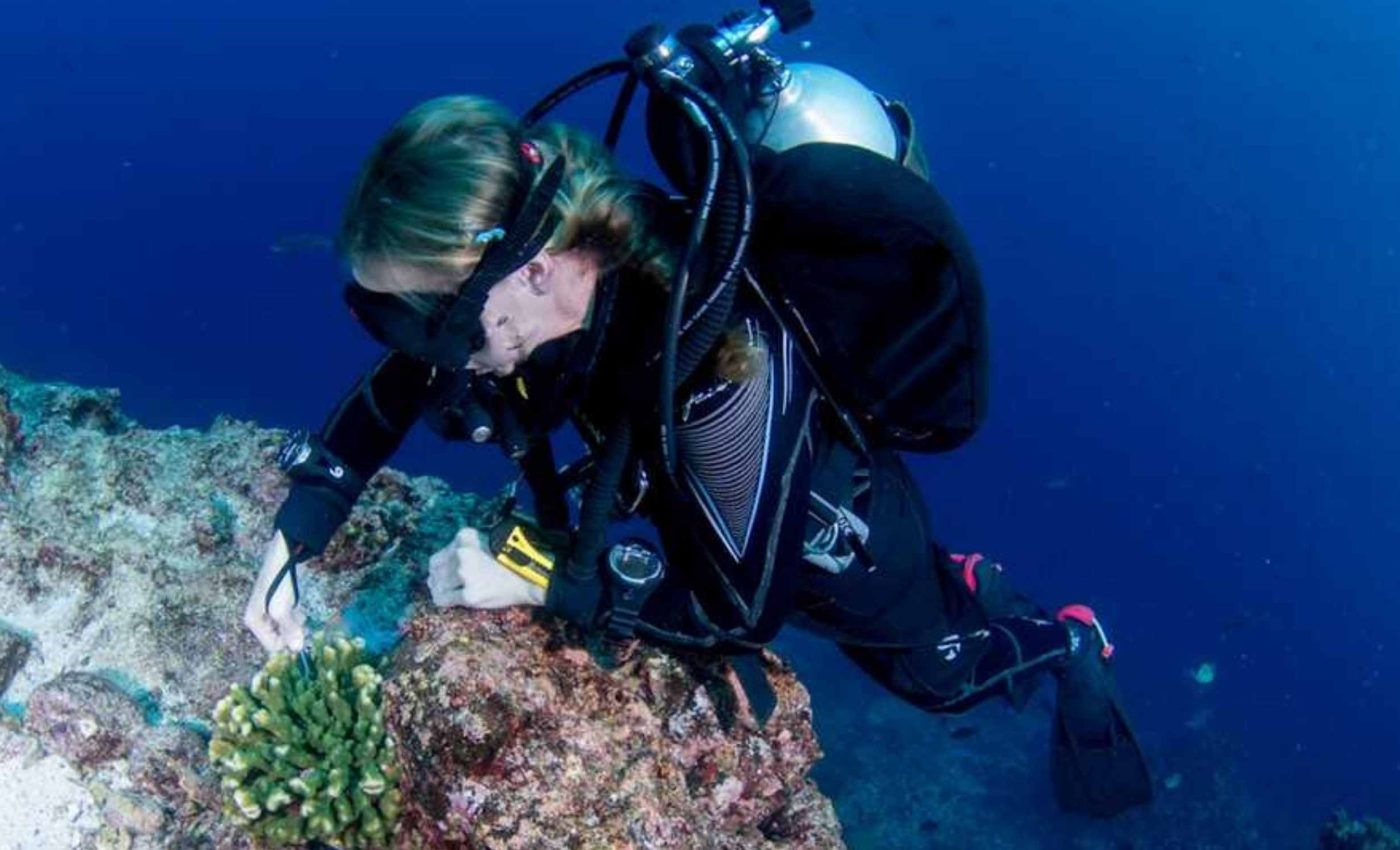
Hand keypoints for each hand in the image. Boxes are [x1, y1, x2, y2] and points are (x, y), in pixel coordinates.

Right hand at [243, 531, 307, 653]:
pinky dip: (296, 613)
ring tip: (298, 608)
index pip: (272, 646)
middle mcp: (258, 618)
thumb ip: (289, 630)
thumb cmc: (279, 583)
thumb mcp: (282, 609)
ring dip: (295, 622)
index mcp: (253, 622)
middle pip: (279, 637)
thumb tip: (297, 649)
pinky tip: (298, 605)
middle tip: (299, 617)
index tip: (299, 631)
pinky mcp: (278, 602)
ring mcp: (268, 610)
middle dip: (292, 631)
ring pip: (286, 627)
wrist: (284, 556)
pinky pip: (289, 617)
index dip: (287, 642)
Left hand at [427, 527, 546, 608]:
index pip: (438, 556)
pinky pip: (444, 600)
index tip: (444, 573)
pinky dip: (443, 601)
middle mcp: (462, 553)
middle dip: (437, 579)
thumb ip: (463, 548)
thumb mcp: (485, 542)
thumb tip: (439, 567)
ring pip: (437, 585)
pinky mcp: (469, 595)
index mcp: (465, 537)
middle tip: (443, 585)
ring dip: (440, 590)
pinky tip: (450, 601)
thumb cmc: (509, 560)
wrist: (530, 576)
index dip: (440, 567)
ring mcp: (465, 575)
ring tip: (448, 593)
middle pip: (435, 571)